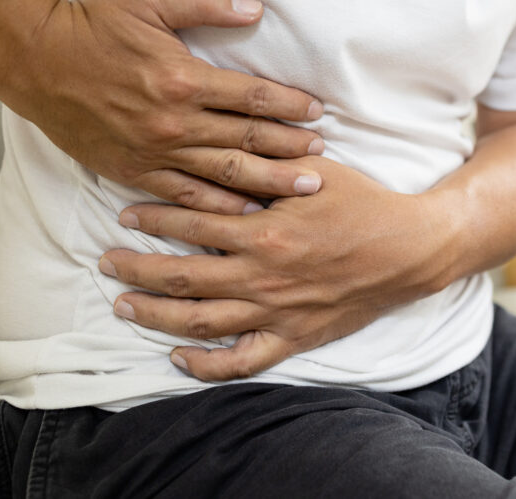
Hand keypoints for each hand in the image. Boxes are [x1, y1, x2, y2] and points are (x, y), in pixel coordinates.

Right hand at [9, 0, 325, 212]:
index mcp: (183, 78)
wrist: (35, 60)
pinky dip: (218, 208)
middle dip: (290, 151)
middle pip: (247, 141)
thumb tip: (255, 8)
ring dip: (267, 183)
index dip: (289, 105)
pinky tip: (245, 214)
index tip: (316, 112)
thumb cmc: (94, 25)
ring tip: (302, 189)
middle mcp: (174, 122)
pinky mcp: (134, 171)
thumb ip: (206, 2)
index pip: (252, 97)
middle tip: (322, 160)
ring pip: (224, 174)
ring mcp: (155, 151)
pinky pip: (185, 196)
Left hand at [98, 156, 452, 380]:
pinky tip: (178, 358)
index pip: (192, 225)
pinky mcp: (293, 339)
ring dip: (156, 314)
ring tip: (124, 305)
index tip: (126, 214)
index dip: (154, 218)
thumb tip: (219, 149)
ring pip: (200, 322)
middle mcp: (262, 278)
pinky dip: (206, 365)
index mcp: (263, 233)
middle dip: (138, 269)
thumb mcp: (315, 173)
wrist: (409, 250)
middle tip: (107, 262)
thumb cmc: (363, 205)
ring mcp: (276, 314)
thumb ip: (263, 166)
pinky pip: (242, 362)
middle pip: (182, 278)